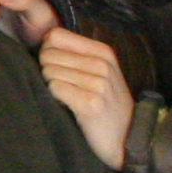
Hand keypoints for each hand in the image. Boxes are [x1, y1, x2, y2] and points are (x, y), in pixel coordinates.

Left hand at [36, 27, 134, 168]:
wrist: (127, 137)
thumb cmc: (106, 104)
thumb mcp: (100, 72)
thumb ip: (76, 54)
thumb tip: (44, 40)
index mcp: (103, 51)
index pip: (56, 35)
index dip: (47, 50)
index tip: (56, 65)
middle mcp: (102, 64)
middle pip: (49, 53)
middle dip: (47, 70)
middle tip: (63, 86)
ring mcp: (98, 83)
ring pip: (49, 71)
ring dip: (52, 85)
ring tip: (68, 96)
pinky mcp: (90, 103)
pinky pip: (55, 88)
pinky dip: (56, 97)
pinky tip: (69, 105)